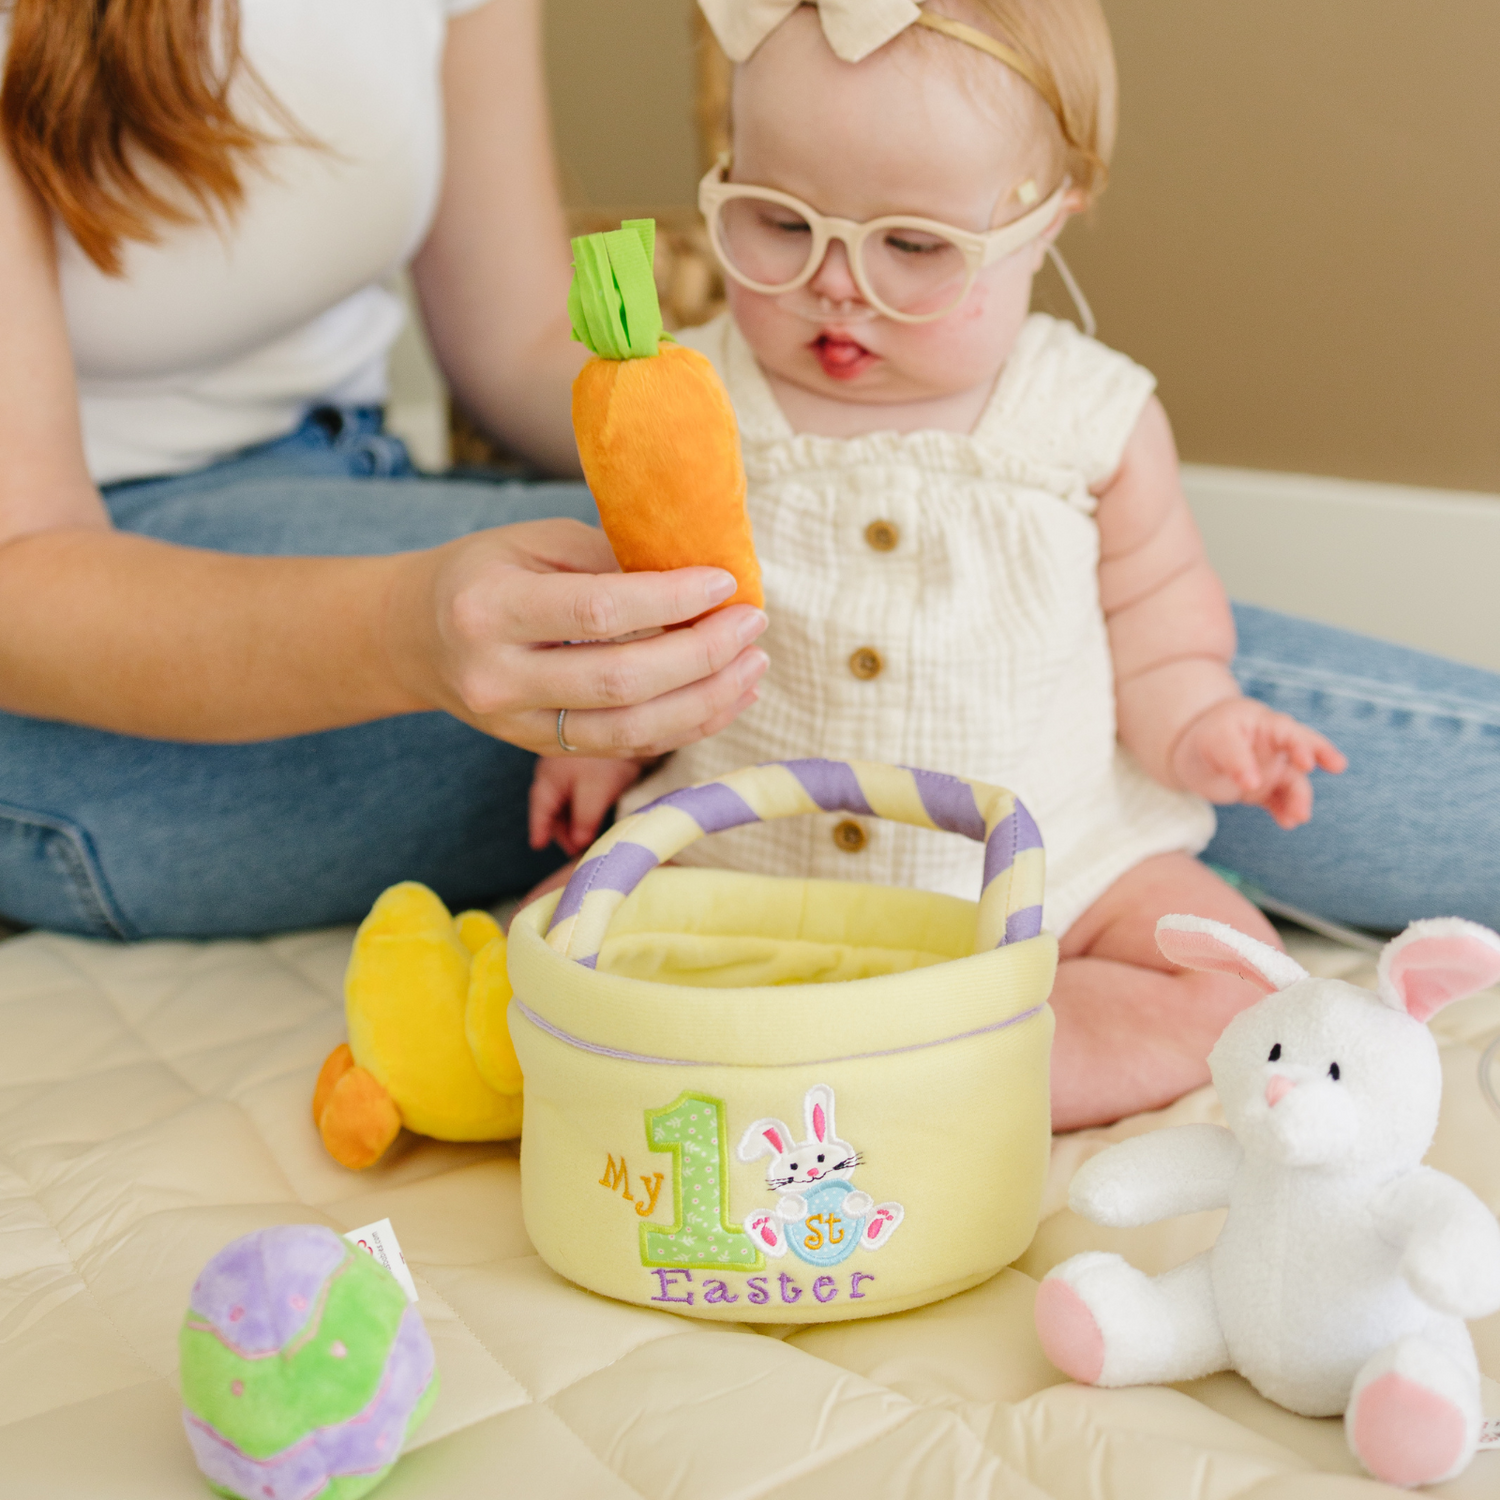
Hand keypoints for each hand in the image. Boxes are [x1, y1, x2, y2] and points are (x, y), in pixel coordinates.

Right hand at [385, 518, 767, 754]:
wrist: (413, 637)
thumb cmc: (484, 573)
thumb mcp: (532, 542)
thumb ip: (609, 556)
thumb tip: (700, 571)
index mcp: (489, 608)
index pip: (599, 613)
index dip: (672, 601)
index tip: (725, 581)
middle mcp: (497, 677)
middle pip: (620, 683)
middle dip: (701, 656)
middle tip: (752, 625)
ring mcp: (515, 726)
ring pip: (628, 733)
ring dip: (705, 702)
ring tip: (753, 667)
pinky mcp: (538, 752)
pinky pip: (624, 750)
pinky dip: (684, 726)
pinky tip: (725, 697)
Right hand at [530, 755, 645, 856]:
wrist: (633, 720)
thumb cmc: (608, 758)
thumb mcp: (595, 791)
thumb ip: (584, 818)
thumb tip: (578, 842)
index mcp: (549, 778)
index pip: (540, 810)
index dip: (539, 829)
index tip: (538, 846)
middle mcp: (554, 771)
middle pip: (552, 806)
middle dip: (561, 829)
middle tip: (575, 850)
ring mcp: (570, 764)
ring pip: (566, 798)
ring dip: (574, 818)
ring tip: (586, 837)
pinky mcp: (587, 761)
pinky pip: (578, 789)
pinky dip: (583, 805)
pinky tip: (594, 812)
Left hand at [1170, 696, 1345, 827]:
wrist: (1190, 755)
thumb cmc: (1206, 738)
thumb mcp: (1215, 742)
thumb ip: (1235, 760)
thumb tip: (1253, 785)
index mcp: (1265, 725)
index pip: (1289, 732)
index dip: (1302, 746)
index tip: (1307, 764)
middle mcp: (1275, 746)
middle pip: (1304, 750)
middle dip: (1323, 756)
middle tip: (1338, 766)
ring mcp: (1272, 768)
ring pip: (1293, 782)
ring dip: (1299, 799)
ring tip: (1297, 817)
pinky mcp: (1263, 790)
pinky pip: (1279, 801)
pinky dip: (1285, 811)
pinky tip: (1287, 822)